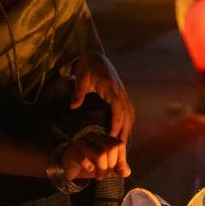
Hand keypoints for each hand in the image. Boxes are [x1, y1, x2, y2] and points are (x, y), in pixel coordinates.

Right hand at [61, 131, 125, 180]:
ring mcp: (81, 143)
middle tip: (104, 175)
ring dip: (102, 169)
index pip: (119, 145)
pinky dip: (89, 167)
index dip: (121, 159)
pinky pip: (84, 159)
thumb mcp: (105, 167)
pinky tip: (89, 170)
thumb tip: (126, 172)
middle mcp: (93, 137)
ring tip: (98, 176)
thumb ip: (117, 168)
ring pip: (99, 154)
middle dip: (110, 166)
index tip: (118, 171)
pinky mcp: (72, 152)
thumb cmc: (88, 165)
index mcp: (103, 138)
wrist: (66, 167)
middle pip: (110, 149)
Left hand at [70, 54, 133, 175]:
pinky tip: (124, 133)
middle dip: (125, 132)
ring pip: (130, 115)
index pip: (118, 109)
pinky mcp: (122, 95)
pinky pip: (129, 111)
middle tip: (120, 149)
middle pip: (127, 115)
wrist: (96, 56)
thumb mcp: (81, 77)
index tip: (113, 137)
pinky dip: (128, 124)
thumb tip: (74, 106)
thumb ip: (78, 92)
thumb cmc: (88, 66)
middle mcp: (120, 92)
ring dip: (128, 130)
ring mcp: (123, 94)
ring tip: (123, 145)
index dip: (117, 124)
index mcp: (111, 88)